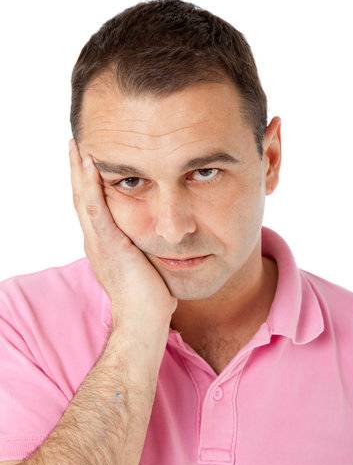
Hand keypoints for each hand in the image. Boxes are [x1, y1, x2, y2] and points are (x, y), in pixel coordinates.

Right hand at [69, 141, 174, 340]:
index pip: (92, 206)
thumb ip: (147, 247)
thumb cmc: (152, 299)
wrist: (144, 321)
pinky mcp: (109, 245)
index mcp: (104, 244)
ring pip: (84, 198)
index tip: (89, 159)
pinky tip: (91, 167)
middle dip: (79, 170)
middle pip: (81, 197)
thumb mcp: (148, 264)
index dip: (88, 182)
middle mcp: (95, 241)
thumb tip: (165, 237)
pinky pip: (96, 210)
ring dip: (80, 171)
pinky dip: (92, 187)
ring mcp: (99, 243)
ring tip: (78, 146)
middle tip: (76, 143)